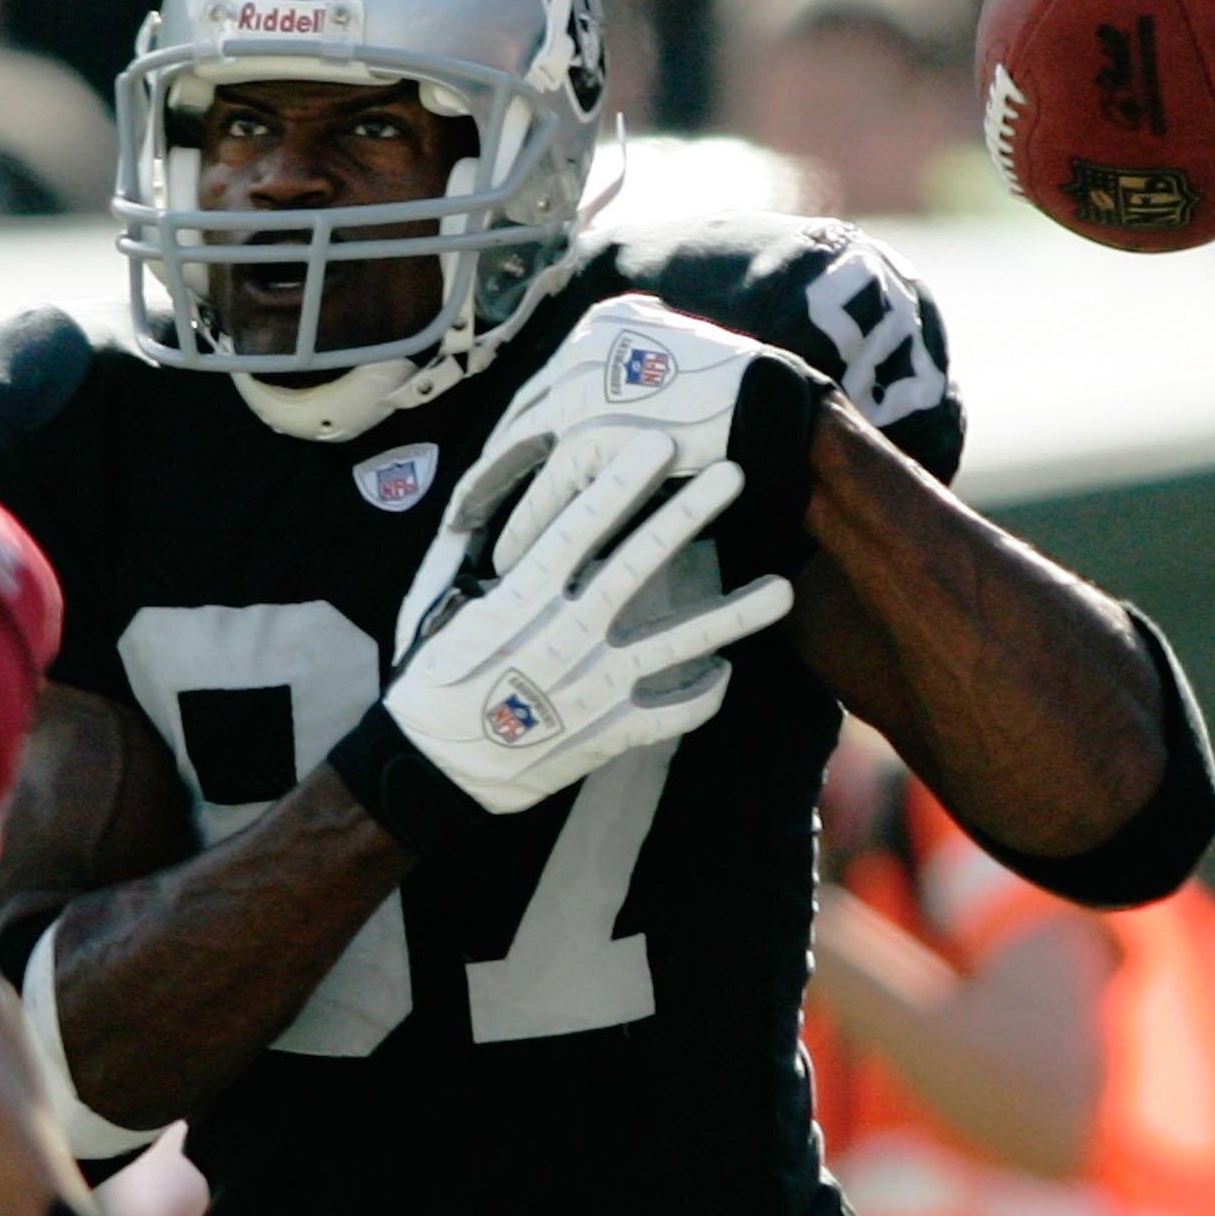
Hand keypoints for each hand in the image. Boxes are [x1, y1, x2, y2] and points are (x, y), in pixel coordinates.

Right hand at [368, 430, 790, 823]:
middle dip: (685, 516)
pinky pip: (671, 713)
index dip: (617, 484)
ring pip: (675, 645)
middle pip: (635, 567)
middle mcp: (561, 638)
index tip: (656, 443)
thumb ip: (471, 559)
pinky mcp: (607, 735)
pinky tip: (724, 670)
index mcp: (517, 602)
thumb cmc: (432, 683)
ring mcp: (590, 689)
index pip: (575, 530)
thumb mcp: (442, 611)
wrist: (432, 772)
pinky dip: (704, 694)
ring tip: (783, 589)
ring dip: (733, 615)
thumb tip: (481, 500)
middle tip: (733, 473)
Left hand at [394, 295, 816, 650]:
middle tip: (459, 510)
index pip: (541, 387)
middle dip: (488, 469)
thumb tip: (582, 403)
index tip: (491, 467)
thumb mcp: (673, 355)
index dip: (514, 433)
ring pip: (520, 457)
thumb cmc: (734, 396)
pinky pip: (547, 492)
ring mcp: (587, 393)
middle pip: (518, 420)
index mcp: (602, 324)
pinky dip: (524, 526)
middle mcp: (584, 351)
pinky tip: (508, 556)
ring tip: (471, 540)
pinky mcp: (598, 440)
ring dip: (491, 502)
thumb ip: (627, 370)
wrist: (777, 409)